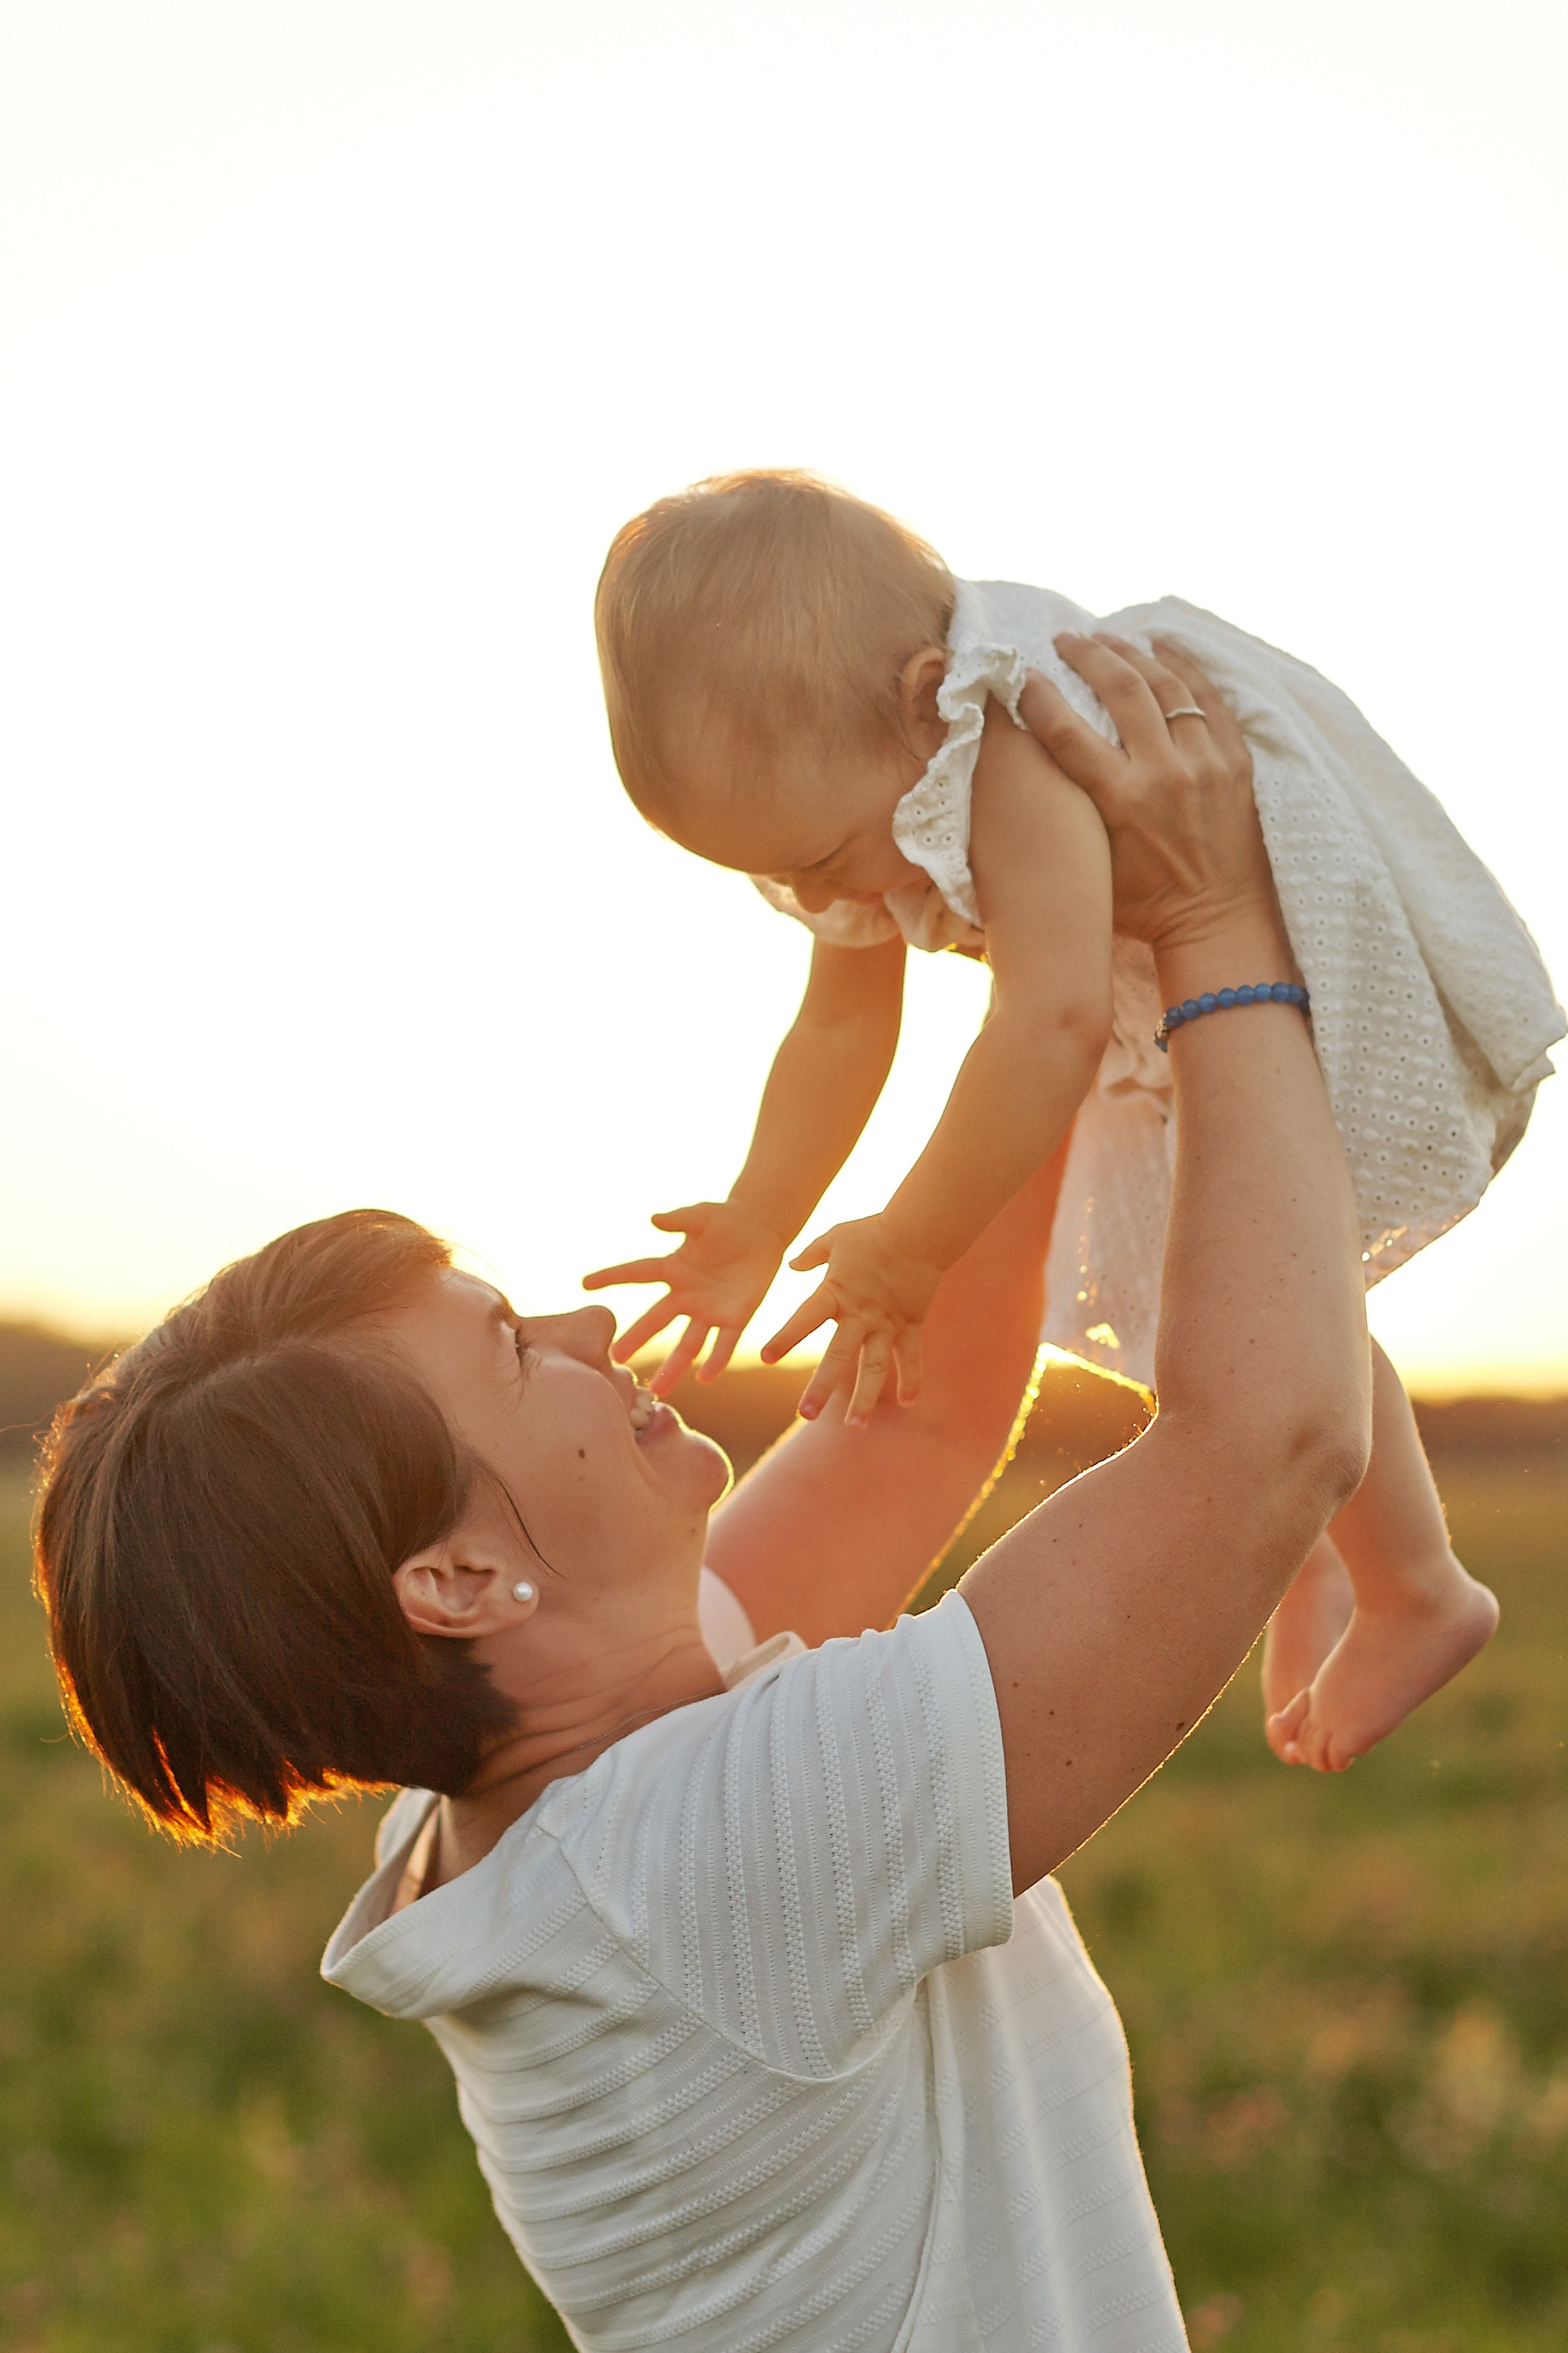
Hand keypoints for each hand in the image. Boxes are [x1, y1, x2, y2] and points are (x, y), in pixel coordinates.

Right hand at [582, 1199, 789, 1394]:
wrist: (763, 1231)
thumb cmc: (728, 1220)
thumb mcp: (704, 1215)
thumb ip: (680, 1219)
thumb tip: (653, 1220)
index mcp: (674, 1267)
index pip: (637, 1272)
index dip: (612, 1276)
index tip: (584, 1284)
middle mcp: (686, 1294)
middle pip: (656, 1320)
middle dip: (636, 1338)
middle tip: (614, 1358)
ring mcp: (709, 1310)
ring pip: (687, 1343)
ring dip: (673, 1366)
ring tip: (657, 1390)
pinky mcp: (736, 1317)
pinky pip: (724, 1343)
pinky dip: (716, 1360)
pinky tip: (705, 1378)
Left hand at [760, 1214, 943, 1427]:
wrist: (919, 1230)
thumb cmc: (872, 1231)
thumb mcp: (835, 1238)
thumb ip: (812, 1254)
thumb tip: (792, 1266)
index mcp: (836, 1293)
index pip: (804, 1319)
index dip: (785, 1338)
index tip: (765, 1358)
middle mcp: (860, 1314)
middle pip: (838, 1356)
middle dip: (821, 1387)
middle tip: (804, 1415)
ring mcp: (887, 1323)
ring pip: (875, 1366)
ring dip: (865, 1397)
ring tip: (855, 1425)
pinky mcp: (911, 1324)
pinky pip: (912, 1356)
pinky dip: (912, 1378)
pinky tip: (908, 1402)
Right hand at [1016, 634, 1270, 956]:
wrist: (1219, 922)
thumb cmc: (1145, 905)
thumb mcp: (1093, 865)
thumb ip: (1070, 815)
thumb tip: (1031, 771)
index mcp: (1123, 802)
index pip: (1069, 733)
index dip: (1039, 698)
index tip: (1020, 674)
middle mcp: (1166, 774)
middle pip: (1121, 689)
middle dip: (1087, 655)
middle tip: (1065, 638)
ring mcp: (1206, 763)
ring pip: (1167, 684)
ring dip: (1132, 652)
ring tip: (1107, 637)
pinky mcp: (1235, 761)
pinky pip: (1209, 698)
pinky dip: (1184, 667)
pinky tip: (1162, 649)